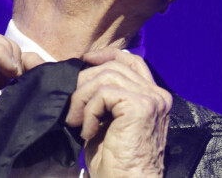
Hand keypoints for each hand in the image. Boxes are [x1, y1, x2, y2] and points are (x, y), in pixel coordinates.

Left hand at [66, 48, 171, 177]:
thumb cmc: (114, 165)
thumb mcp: (105, 122)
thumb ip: (99, 97)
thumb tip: (65, 71)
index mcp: (153, 97)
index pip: (132, 61)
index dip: (107, 55)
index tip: (85, 59)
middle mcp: (157, 94)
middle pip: (114, 66)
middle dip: (85, 80)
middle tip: (70, 108)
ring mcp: (151, 99)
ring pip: (106, 76)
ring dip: (83, 97)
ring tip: (75, 121)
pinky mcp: (141, 106)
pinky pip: (104, 93)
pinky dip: (89, 110)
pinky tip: (88, 132)